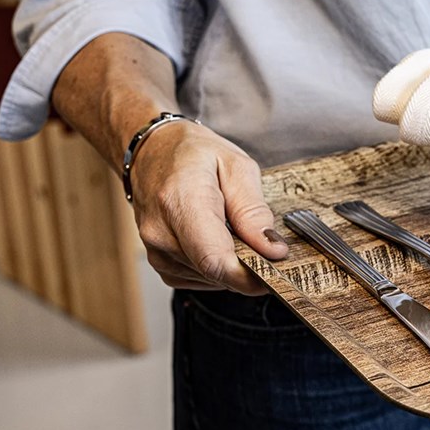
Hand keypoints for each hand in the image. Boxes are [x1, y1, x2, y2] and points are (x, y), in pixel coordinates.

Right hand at [129, 120, 287, 294]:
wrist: (153, 151)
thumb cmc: (193, 154)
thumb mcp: (237, 167)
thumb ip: (253, 211)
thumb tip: (273, 249)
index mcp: (181, 201)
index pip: (215, 259)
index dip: (250, 276)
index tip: (277, 271)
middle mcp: (161, 232)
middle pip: (216, 272)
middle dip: (248, 265)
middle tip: (265, 241)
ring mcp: (156, 250)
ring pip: (211, 278)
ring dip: (233, 264)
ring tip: (234, 229)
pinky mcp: (160, 263)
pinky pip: (200, 278)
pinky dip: (217, 266)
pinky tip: (219, 238)